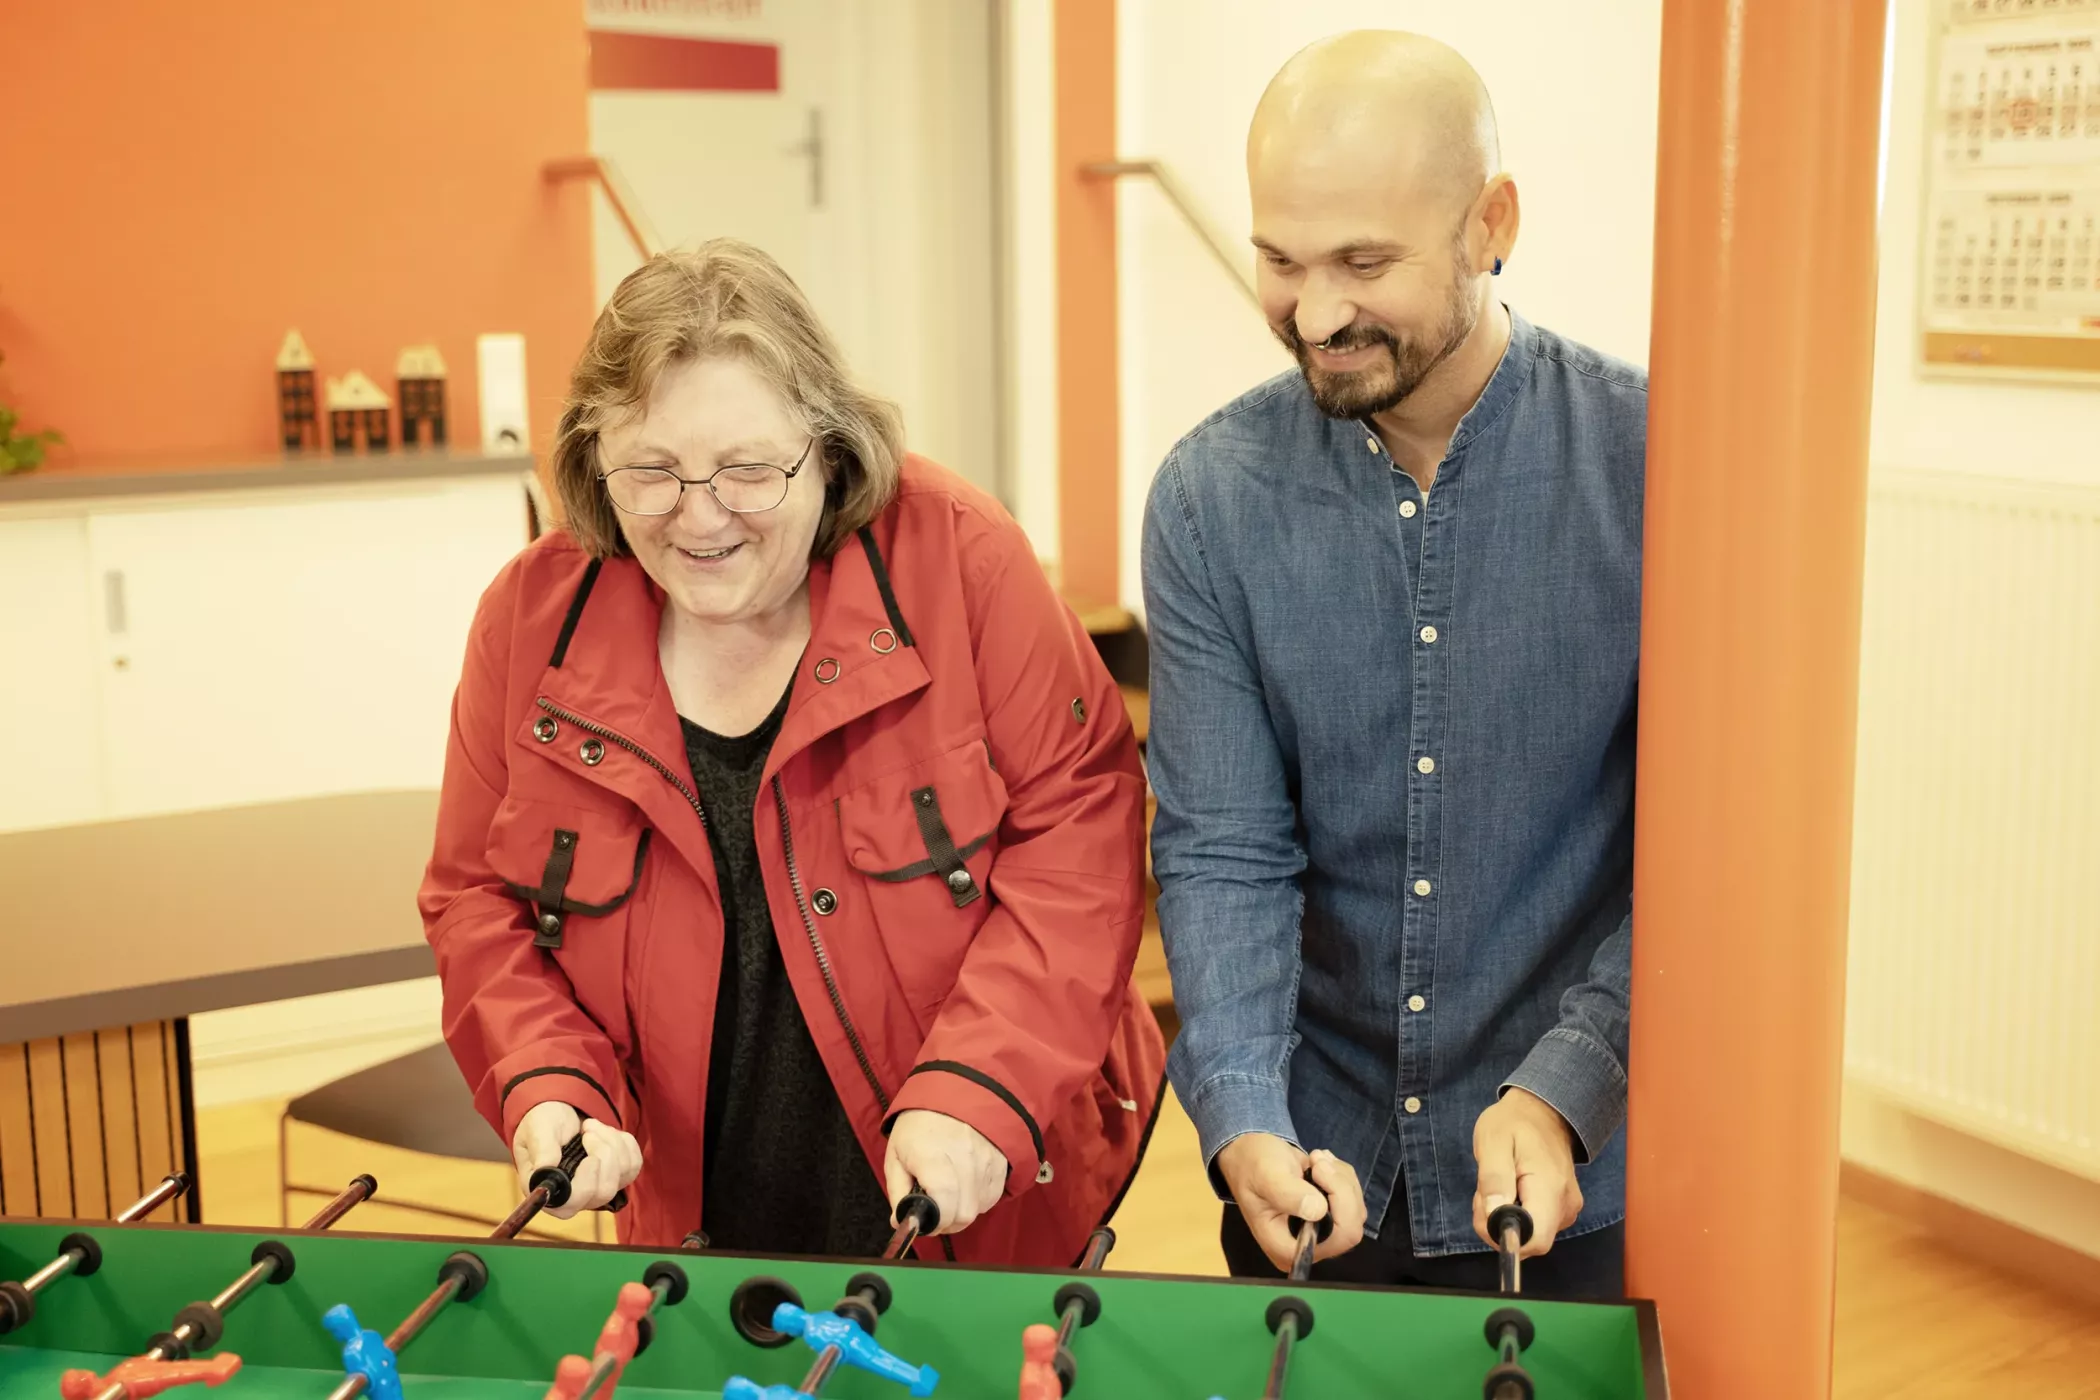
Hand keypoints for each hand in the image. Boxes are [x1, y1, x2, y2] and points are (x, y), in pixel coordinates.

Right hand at [511, 1100, 641, 1218]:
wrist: (561, 1114)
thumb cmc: (544, 1125)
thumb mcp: (538, 1130)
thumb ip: (542, 1150)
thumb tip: (545, 1169)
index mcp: (549, 1192)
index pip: (571, 1205)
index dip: (586, 1184)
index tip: (591, 1158)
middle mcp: (575, 1197)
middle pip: (604, 1192)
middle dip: (603, 1154)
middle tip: (587, 1132)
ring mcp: (599, 1188)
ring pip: (623, 1175)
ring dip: (611, 1142)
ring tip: (590, 1126)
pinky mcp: (618, 1176)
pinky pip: (634, 1164)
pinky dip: (624, 1142)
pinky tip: (604, 1132)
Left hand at [883, 1110, 1008, 1235]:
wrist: (953, 1090)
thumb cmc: (919, 1125)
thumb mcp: (896, 1154)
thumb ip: (897, 1192)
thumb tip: (902, 1223)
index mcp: (933, 1158)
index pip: (944, 1207)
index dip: (934, 1222)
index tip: (925, 1219)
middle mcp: (965, 1160)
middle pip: (963, 1214)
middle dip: (947, 1221)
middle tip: (936, 1210)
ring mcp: (987, 1161)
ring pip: (979, 1208)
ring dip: (962, 1209)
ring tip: (950, 1193)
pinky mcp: (1002, 1161)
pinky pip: (993, 1196)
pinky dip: (978, 1199)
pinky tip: (966, 1185)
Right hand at [1214, 1133, 1366, 1272]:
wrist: (1250, 1155)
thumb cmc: (1252, 1166)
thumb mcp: (1266, 1176)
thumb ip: (1288, 1194)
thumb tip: (1318, 1210)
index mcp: (1287, 1249)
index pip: (1335, 1241)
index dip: (1339, 1206)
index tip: (1318, 1170)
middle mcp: (1307, 1248)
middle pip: (1350, 1227)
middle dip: (1341, 1186)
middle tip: (1318, 1159)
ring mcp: (1320, 1234)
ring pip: (1355, 1211)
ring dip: (1341, 1177)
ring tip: (1315, 1158)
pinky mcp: (1329, 1218)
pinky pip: (1352, 1200)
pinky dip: (1342, 1176)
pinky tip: (1320, 1163)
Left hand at [1472, 1088, 1582, 1258]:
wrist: (1542, 1112)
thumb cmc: (1514, 1123)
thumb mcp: (1493, 1141)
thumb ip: (1493, 1178)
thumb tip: (1493, 1216)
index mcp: (1550, 1189)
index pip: (1535, 1241)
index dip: (1504, 1235)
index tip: (1487, 1208)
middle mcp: (1565, 1206)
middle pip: (1529, 1242)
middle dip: (1498, 1223)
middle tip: (1487, 1189)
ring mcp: (1567, 1210)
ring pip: (1529, 1235)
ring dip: (1504, 1217)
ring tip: (1499, 1182)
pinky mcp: (1562, 1210)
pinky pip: (1535, 1226)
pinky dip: (1516, 1214)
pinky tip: (1510, 1189)